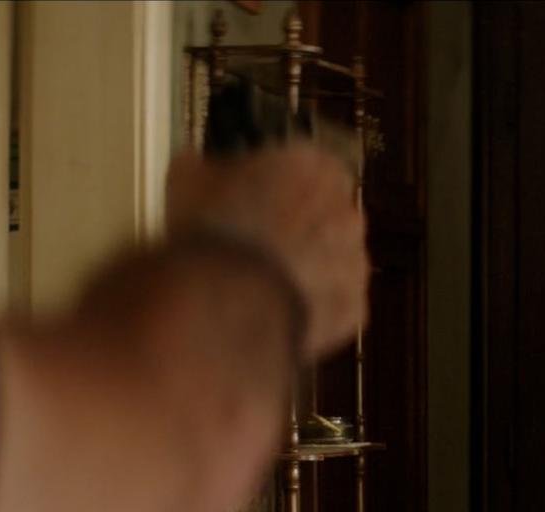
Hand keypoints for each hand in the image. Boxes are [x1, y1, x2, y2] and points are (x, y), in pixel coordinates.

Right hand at [165, 145, 368, 359]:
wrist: (231, 302)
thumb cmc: (212, 228)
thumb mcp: (188, 180)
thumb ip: (208, 169)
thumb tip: (200, 168)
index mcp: (314, 165)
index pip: (306, 167)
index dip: (278, 185)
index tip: (253, 199)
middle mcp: (347, 210)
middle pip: (325, 215)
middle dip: (299, 228)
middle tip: (259, 244)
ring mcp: (357, 263)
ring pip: (333, 263)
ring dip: (307, 269)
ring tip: (263, 285)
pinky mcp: (355, 309)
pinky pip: (332, 305)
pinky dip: (310, 310)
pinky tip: (276, 313)